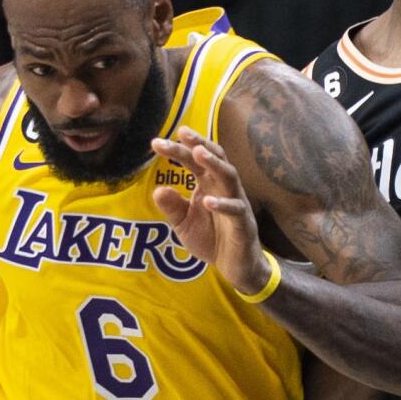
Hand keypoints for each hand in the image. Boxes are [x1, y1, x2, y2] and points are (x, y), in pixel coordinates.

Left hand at [151, 127, 270, 294]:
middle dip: (198, 144)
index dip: (177, 150)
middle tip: (181, 133)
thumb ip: (172, 207)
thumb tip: (158, 190)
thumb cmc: (211, 239)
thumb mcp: (184, 224)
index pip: (194, 161)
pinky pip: (235, 209)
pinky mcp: (244, 223)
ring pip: (229, 176)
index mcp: (208, 184)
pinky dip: (222, 204)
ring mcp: (236, 202)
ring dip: (214, 163)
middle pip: (213, 159)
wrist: (235, 266)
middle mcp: (223, 188)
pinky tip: (207, 201)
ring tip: (198, 153)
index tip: (156, 142)